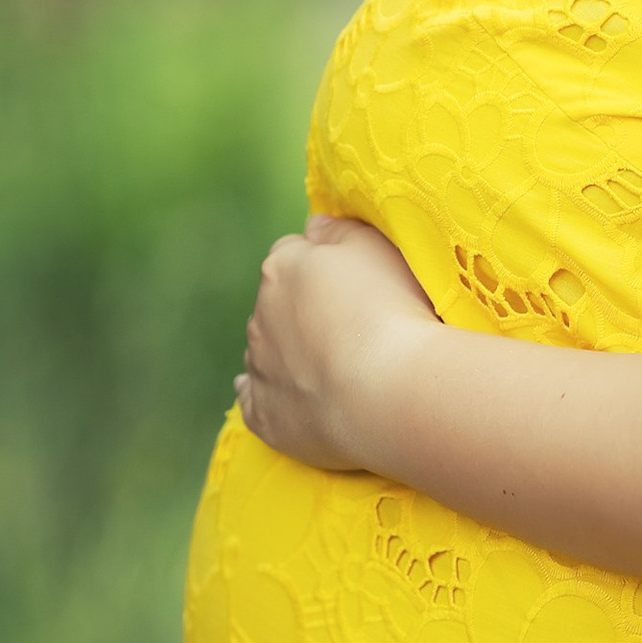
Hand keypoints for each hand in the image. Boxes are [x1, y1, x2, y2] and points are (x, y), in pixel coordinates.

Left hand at [237, 212, 439, 472]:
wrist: (386, 391)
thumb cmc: (387, 309)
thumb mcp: (372, 245)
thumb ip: (336, 230)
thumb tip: (312, 227)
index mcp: (281, 268)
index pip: (293, 253)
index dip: (322, 266)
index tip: (352, 281)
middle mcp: (261, 314)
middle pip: (278, 302)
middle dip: (303, 309)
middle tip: (350, 324)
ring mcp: (259, 368)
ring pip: (266, 349)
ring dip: (288, 350)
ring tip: (331, 363)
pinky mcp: (265, 415)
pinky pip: (253, 400)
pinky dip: (265, 393)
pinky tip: (280, 394)